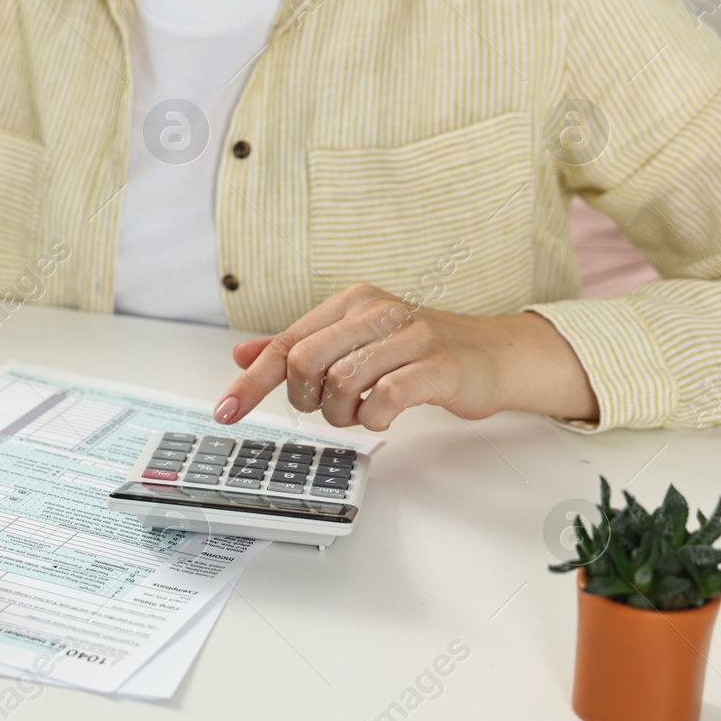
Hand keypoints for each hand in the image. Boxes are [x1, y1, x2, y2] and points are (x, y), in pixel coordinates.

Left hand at [212, 283, 599, 431]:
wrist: (495, 356)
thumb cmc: (420, 351)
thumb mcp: (354, 341)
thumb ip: (300, 346)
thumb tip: (242, 354)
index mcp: (350, 302)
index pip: (284, 342)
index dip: (250, 382)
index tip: (225, 412)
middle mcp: (377, 311)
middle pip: (304, 361)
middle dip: (304, 398)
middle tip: (325, 407)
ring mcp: (410, 336)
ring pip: (341, 382)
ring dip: (341, 414)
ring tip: (360, 413)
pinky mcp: (438, 365)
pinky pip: (384, 398)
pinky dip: (374, 419)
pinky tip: (384, 415)